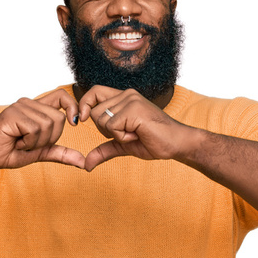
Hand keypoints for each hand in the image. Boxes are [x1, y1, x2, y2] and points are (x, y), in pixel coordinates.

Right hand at [0, 88, 84, 170]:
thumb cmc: (10, 151)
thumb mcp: (40, 153)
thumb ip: (60, 153)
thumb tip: (83, 162)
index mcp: (37, 108)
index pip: (62, 96)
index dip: (73, 107)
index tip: (76, 123)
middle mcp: (29, 103)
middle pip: (59, 118)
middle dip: (49, 139)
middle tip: (30, 143)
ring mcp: (20, 107)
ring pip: (47, 125)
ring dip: (36, 142)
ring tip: (21, 143)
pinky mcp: (12, 114)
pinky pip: (34, 129)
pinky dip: (28, 142)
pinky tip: (15, 142)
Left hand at [78, 86, 193, 171]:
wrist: (176, 144)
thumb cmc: (153, 141)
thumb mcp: (123, 146)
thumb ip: (104, 150)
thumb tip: (86, 165)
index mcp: (123, 97)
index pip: (94, 92)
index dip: (84, 104)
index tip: (81, 119)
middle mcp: (126, 94)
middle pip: (93, 112)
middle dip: (105, 130)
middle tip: (128, 133)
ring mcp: (130, 99)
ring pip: (101, 120)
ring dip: (116, 134)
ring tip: (135, 133)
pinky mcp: (133, 109)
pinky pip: (111, 127)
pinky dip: (122, 137)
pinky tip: (138, 134)